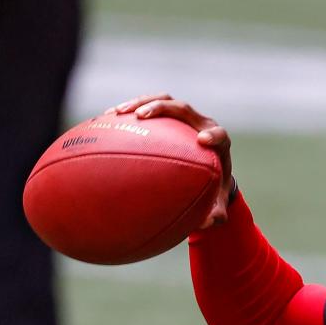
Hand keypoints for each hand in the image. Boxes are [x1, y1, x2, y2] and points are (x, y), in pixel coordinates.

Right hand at [105, 93, 233, 229]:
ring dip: (141, 102)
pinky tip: (105, 118)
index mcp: (218, 144)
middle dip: (164, 108)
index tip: (202, 140)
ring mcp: (184, 120)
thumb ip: (216, 215)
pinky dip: (129, 110)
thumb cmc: (211, 191)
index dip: (213, 134)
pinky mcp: (167, 118)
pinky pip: (147, 107)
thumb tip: (209, 223)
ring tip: (118, 113)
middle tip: (143, 116)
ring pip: (164, 101)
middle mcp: (201, 126)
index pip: (220, 135)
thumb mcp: (215, 205)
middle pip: (184, 109)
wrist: (205, 174)